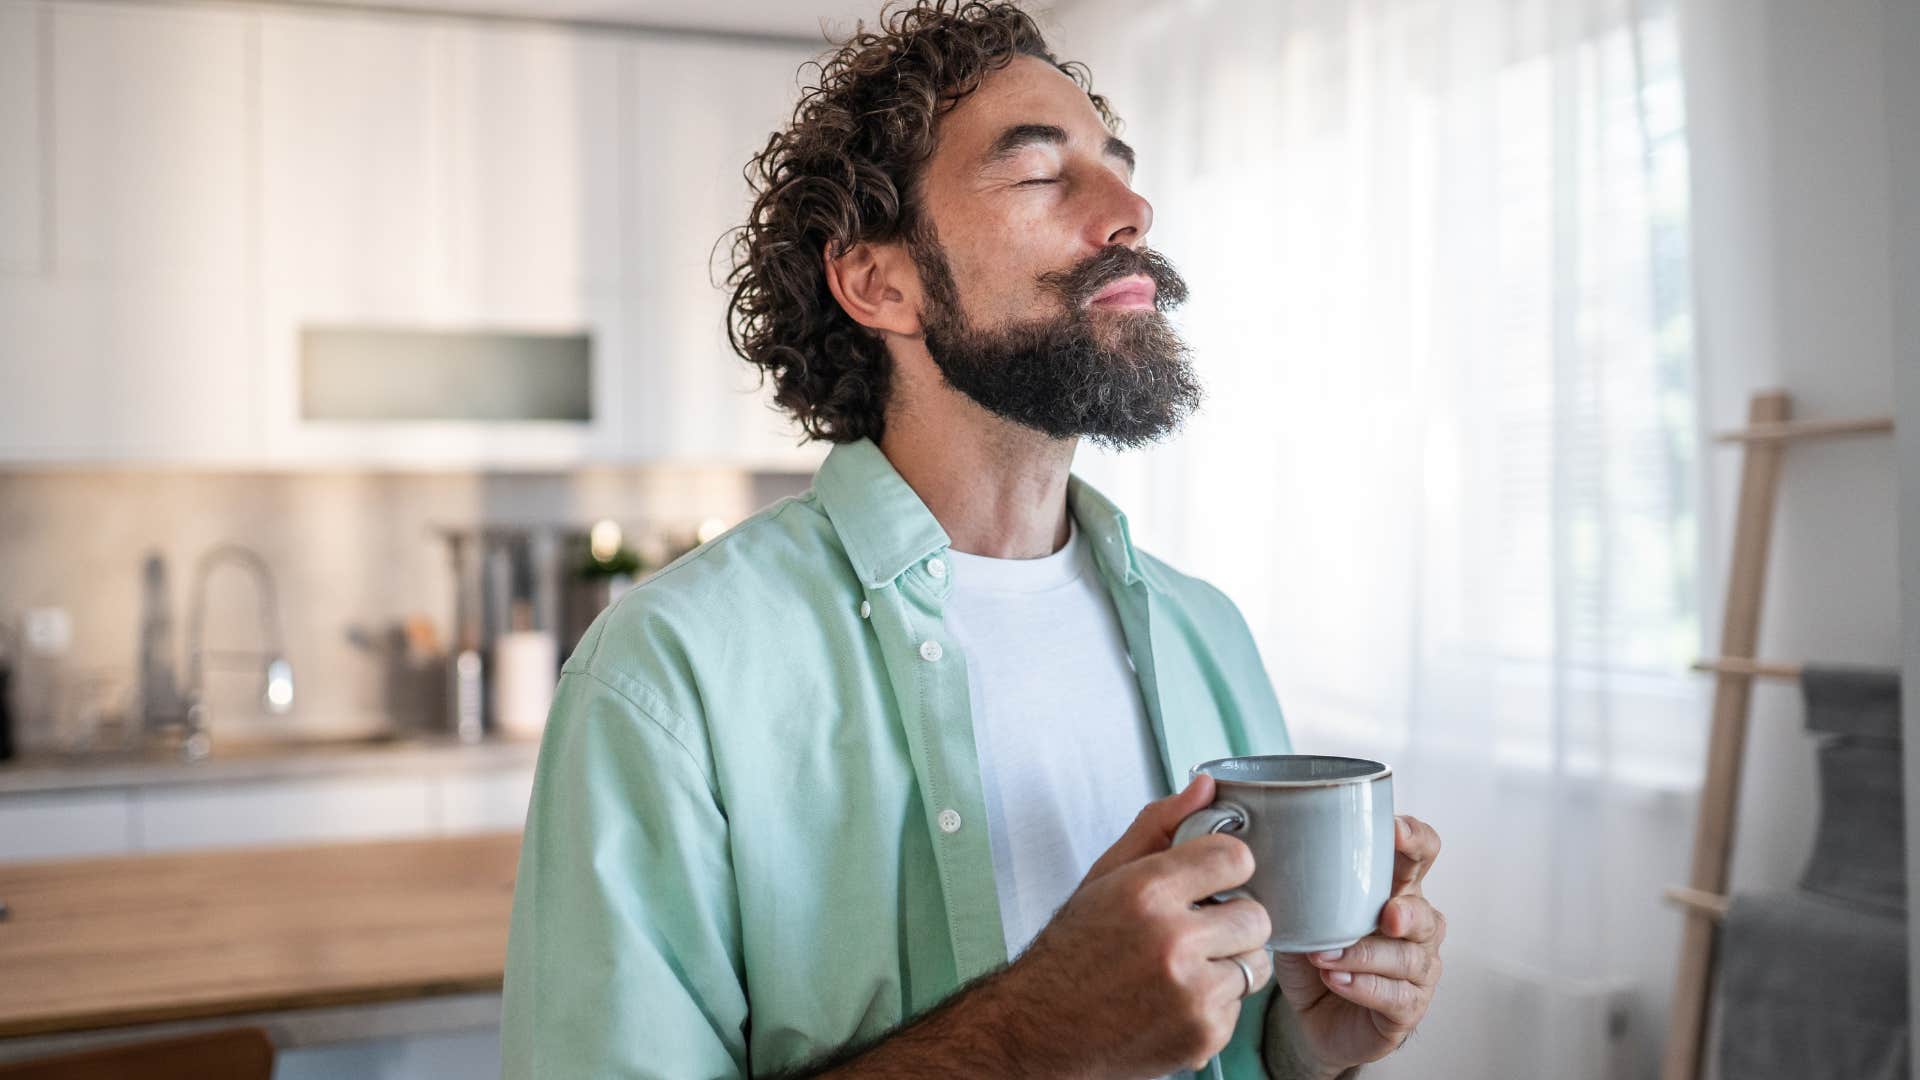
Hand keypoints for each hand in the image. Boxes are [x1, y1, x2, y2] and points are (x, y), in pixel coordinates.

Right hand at [1006, 773, 1276, 1077]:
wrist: (1040, 1028)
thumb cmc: (1074, 949)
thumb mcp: (1106, 875)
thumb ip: (1158, 824)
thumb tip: (1205, 786)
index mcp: (1147, 890)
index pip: (1236, 858)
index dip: (1225, 868)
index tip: (1212, 880)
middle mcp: (1172, 940)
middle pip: (1257, 915)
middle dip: (1231, 921)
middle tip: (1196, 931)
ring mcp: (1191, 993)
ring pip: (1255, 963)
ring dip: (1229, 964)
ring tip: (1186, 967)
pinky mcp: (1204, 1035)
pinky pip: (1240, 1007)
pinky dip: (1215, 1005)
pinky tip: (1176, 1001)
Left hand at [1270, 814, 1445, 1072]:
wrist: (1317, 1019)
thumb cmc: (1315, 959)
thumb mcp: (1300, 919)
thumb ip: (1297, 891)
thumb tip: (1261, 857)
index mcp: (1393, 890)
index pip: (1420, 855)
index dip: (1415, 839)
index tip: (1394, 831)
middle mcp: (1415, 927)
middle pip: (1426, 911)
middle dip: (1407, 911)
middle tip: (1385, 915)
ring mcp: (1418, 968)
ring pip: (1408, 957)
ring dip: (1364, 955)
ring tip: (1325, 957)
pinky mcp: (1409, 1006)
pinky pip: (1396, 995)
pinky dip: (1364, 986)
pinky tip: (1336, 980)